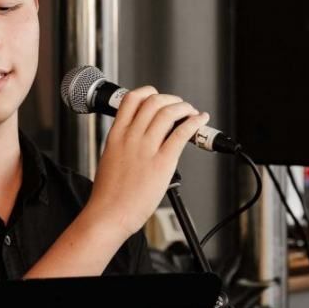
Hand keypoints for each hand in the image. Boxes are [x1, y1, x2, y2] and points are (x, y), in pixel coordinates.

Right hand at [84, 87, 209, 239]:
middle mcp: (131, 138)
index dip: (148, 92)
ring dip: (184, 108)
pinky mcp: (162, 162)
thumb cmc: (108, 195)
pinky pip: (181, 134)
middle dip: (171, 99)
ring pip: (168, 113)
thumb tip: (138, 139)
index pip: (131, 99)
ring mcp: (146, 149)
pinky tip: (200, 121)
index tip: (158, 97)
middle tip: (179, 106)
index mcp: (116, 136)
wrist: (109, 214)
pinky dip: (195, 123)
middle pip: (153, 102)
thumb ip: (123, 145)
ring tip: (191, 113)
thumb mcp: (109, 159)